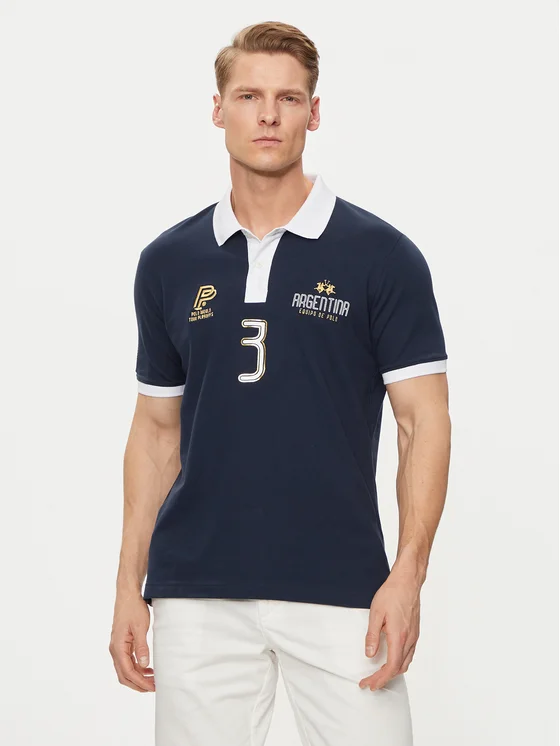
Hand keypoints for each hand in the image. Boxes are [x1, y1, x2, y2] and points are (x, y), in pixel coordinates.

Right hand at [109, 594, 154, 692]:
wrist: (127, 595)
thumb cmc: (133, 609)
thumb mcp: (140, 627)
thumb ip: (141, 646)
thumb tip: (144, 665)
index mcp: (117, 647)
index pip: (128, 672)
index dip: (140, 682)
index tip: (152, 687)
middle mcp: (115, 649)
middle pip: (124, 675)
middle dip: (138, 684)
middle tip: (154, 688)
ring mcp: (118, 647)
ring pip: (125, 670)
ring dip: (138, 677)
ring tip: (153, 680)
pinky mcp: (122, 644)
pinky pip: (128, 661)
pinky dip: (137, 668)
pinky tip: (148, 669)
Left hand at [358, 574, 419, 690]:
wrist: (407, 581)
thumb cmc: (392, 594)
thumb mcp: (376, 613)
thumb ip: (372, 636)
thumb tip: (369, 654)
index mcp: (399, 637)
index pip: (391, 667)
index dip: (380, 679)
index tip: (368, 683)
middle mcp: (409, 639)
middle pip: (399, 668)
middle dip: (384, 679)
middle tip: (370, 682)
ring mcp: (414, 636)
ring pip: (405, 662)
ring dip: (392, 672)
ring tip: (378, 674)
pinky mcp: (414, 632)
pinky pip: (408, 654)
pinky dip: (399, 662)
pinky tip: (391, 659)